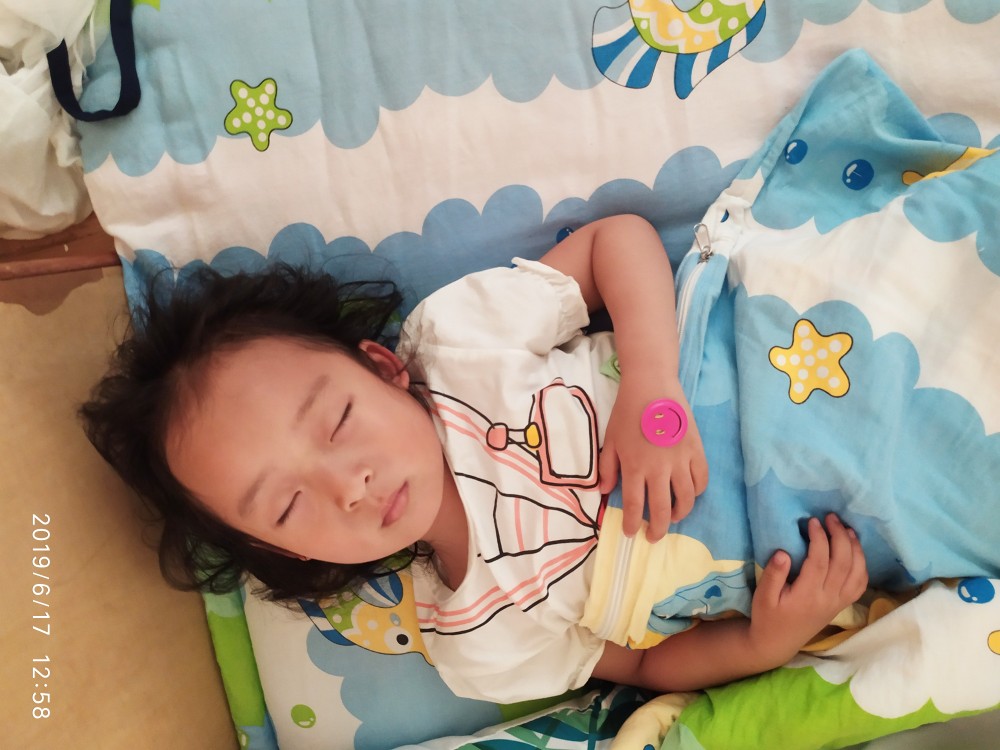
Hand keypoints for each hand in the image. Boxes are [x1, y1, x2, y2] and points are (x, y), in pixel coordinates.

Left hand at [598, 376, 708, 541]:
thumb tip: (604, 493)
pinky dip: (697, 492)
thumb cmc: (627, 413)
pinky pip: (701, 480)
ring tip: (672, 517)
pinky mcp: (696, 450)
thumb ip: (606, 468)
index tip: (630, 533)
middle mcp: (658, 469)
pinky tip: (689, 495)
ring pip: (686, 500)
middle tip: (653, 537)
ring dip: (679, 514)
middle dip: (656, 529)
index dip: (631, 524)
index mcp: (634, 467)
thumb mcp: (609, 440)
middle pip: (661, 510)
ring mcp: (680, 460)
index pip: (633, 505)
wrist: (652, 386)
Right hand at [748, 514, 868, 664]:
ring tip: (846, 529)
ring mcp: (838, 602)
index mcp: (807, 595)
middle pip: (843, 563)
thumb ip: (774, 575)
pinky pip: (860, 584)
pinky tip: (854, 550)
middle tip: (830, 517)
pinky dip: (862, 565)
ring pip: (857, 572)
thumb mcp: (762, 596)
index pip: (820, 561)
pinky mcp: (842, 604)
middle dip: (840, 536)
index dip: (819, 538)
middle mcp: (828, 598)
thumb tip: (783, 552)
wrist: (778, 642)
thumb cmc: (768, 616)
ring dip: (855, 548)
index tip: (812, 521)